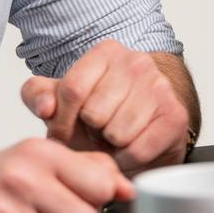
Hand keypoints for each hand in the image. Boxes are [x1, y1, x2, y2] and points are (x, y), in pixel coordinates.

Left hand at [21, 40, 191, 171]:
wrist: (144, 129)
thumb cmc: (101, 114)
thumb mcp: (62, 102)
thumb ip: (38, 95)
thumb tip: (46, 106)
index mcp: (105, 52)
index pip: (72, 89)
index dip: (62, 120)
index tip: (64, 131)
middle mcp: (136, 62)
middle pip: (94, 113)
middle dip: (90, 133)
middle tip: (97, 132)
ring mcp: (160, 86)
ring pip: (117, 132)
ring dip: (110, 146)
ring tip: (113, 139)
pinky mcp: (175, 116)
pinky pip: (137, 150)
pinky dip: (127, 160)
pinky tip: (128, 150)